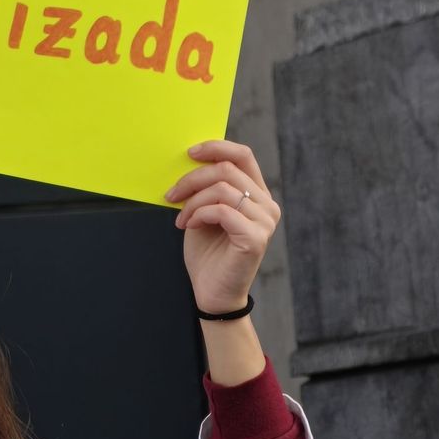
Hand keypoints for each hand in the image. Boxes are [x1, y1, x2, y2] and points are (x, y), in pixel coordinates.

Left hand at [165, 140, 280, 314]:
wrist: (211, 292)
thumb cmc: (207, 251)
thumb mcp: (204, 210)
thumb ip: (206, 187)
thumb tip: (188, 159)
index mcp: (257, 193)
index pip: (243, 155)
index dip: (217, 147)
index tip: (189, 153)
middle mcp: (267, 204)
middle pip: (228, 169)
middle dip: (192, 178)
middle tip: (171, 194)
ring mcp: (265, 222)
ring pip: (223, 189)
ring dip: (193, 201)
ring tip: (181, 217)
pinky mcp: (256, 238)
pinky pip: (222, 211)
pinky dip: (199, 214)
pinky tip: (189, 226)